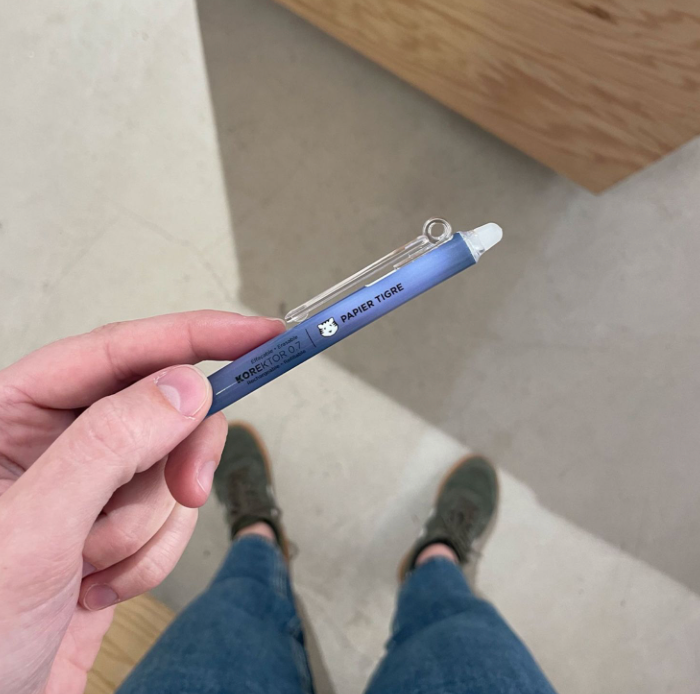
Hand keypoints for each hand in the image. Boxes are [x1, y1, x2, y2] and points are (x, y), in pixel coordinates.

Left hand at [0, 311, 283, 693]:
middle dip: (178, 456)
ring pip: (172, 467)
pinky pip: (173, 516)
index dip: (196, 335)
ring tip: (93, 567)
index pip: (117, 350)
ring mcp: (91, 485)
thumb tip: (184, 387)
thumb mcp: (30, 532)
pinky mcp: (117, 524)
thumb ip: (106, 447)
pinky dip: (152, 558)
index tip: (260, 335)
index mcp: (11, 414)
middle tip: (188, 488)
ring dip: (148, 527)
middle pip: (161, 406)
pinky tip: (100, 587)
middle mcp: (55, 440)